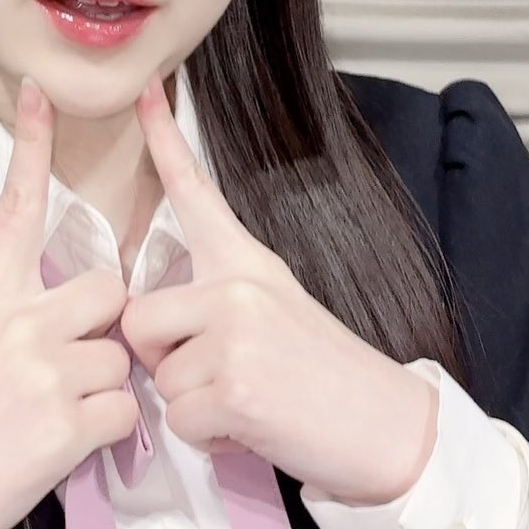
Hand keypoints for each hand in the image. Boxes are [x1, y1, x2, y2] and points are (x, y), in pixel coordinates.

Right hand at [0, 76, 140, 528]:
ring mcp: (43, 374)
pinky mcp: (65, 427)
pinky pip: (125, 414)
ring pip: (122, 358)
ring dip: (105, 391)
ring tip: (52, 425)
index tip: (39, 90)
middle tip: (75, 368)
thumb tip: (59, 328)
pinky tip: (63, 452)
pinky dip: (109, 438)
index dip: (32, 147)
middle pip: (109, 289)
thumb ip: (7, 329)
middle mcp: (17, 326)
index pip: (14, 210)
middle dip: (108, 324)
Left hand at [119, 69, 436, 504]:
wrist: (390, 428)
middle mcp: (238, 286)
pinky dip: (208, 438)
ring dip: (194, 406)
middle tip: (218, 378)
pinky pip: (180, 420)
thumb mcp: (278, 313)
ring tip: (249, 404)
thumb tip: (152, 324)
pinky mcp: (235, 388)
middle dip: (161, 362)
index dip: (164, 141)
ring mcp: (237, 334)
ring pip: (159, 379)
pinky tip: (253, 427)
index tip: (146, 90)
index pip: (197, 192)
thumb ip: (218, 304)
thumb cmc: (328, 380)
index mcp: (248, 262)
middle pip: (138, 318)